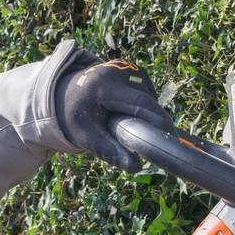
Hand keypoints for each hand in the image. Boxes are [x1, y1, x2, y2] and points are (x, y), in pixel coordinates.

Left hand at [54, 55, 172, 169]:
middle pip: (147, 98)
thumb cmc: (75, 116)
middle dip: (155, 120)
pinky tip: (131, 113)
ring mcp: (124, 67)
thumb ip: (109, 151)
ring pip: (149, 94)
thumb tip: (135, 167)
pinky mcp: (130, 69)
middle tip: (158, 141)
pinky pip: (145, 90)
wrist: (65, 93)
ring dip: (148, 112)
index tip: (169, 137)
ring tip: (135, 126)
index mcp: (103, 86)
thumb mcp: (86, 136)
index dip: (158, 120)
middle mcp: (116, 71)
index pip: (139, 103)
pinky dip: (143, 104)